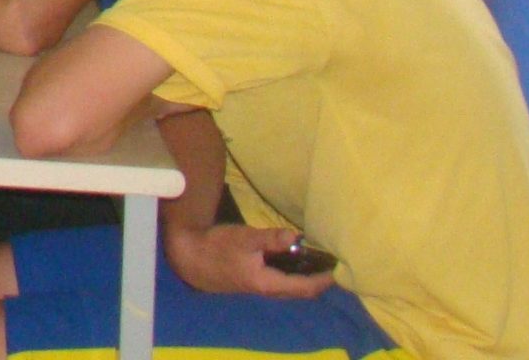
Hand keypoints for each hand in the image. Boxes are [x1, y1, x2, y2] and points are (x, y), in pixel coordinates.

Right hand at [164, 223, 335, 299]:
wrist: (189, 258)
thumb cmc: (216, 247)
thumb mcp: (243, 238)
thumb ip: (270, 238)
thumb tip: (297, 237)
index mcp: (269, 283)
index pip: (306, 287)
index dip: (324, 280)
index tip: (338, 268)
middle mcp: (268, 290)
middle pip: (301, 291)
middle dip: (318, 280)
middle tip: (331, 265)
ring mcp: (260, 287)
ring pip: (291, 288)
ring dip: (306, 278)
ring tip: (317, 262)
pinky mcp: (253, 281)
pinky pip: (281, 283)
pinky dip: (293, 274)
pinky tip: (292, 261)